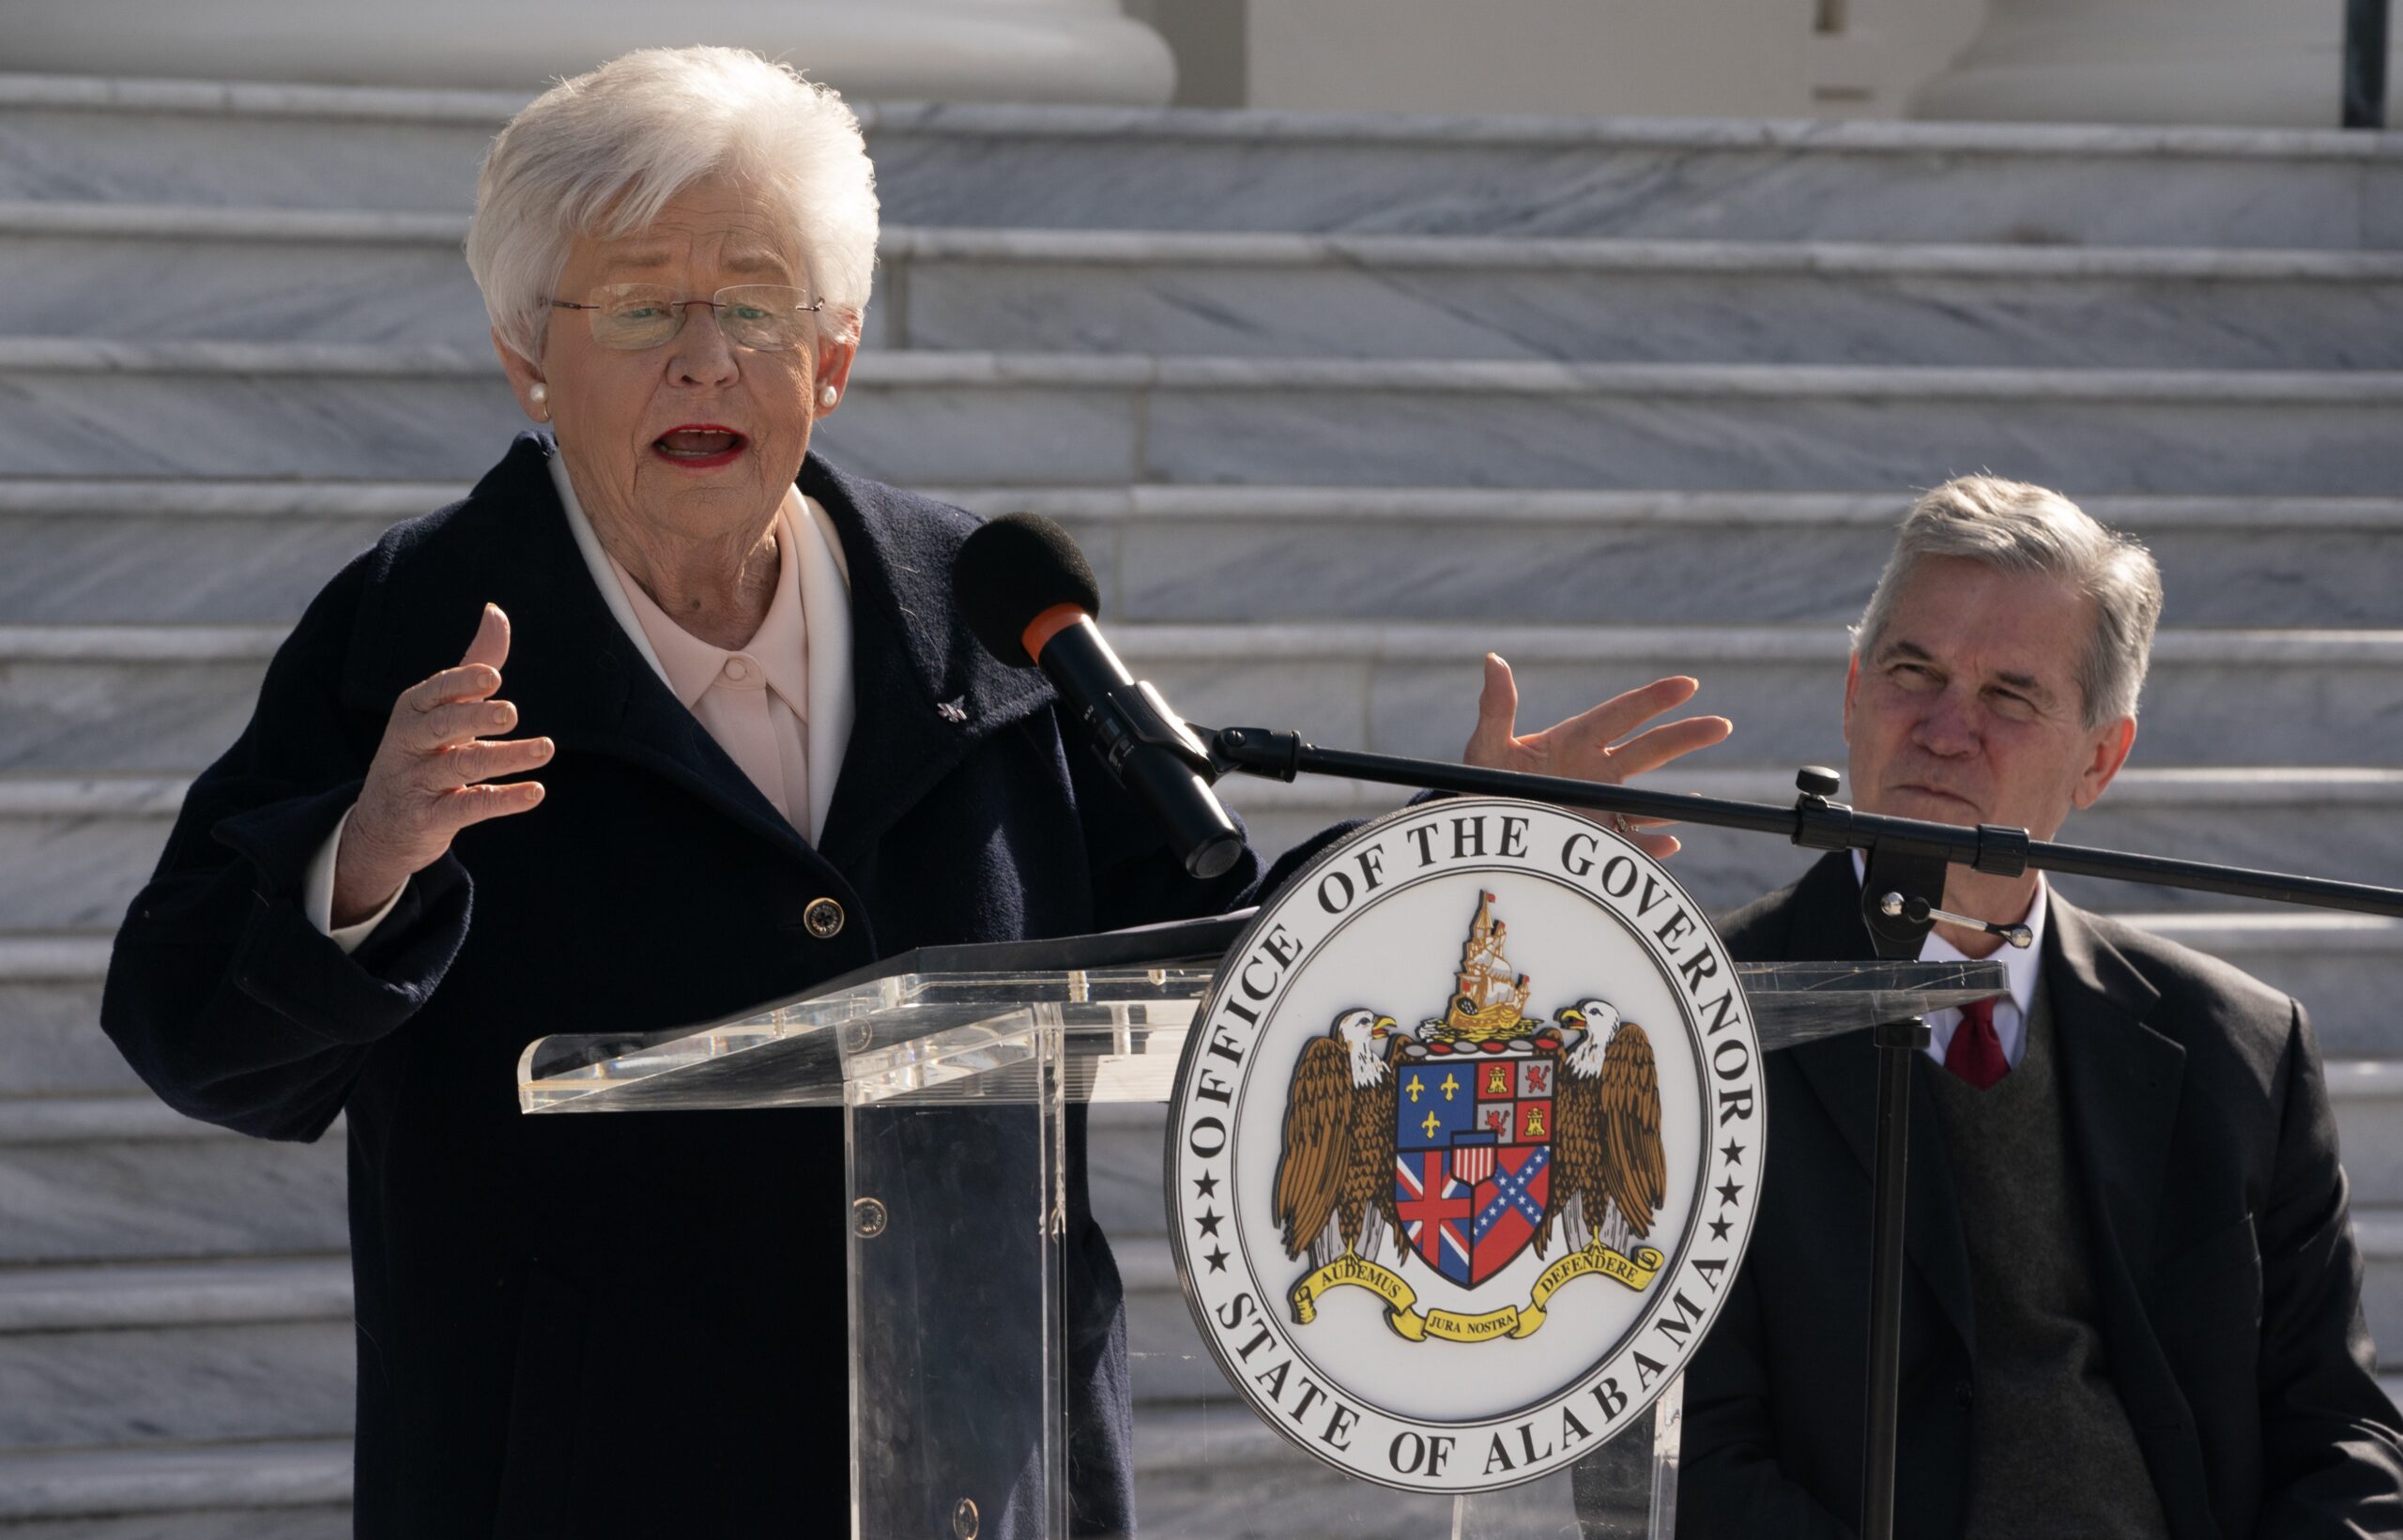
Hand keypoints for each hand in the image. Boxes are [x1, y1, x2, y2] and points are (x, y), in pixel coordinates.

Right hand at [332, 604, 549, 924]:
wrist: (381, 826)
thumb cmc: (423, 752)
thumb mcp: (441, 709)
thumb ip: (473, 665)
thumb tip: (495, 611)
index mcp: (414, 711)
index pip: (434, 691)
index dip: (461, 683)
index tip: (493, 676)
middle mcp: (410, 743)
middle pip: (441, 726)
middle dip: (474, 717)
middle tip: (511, 713)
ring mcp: (417, 783)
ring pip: (461, 766)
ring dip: (505, 757)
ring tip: (546, 748)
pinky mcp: (429, 819)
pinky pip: (468, 807)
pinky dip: (503, 800)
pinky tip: (535, 792)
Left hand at [1462, 654, 1730, 858]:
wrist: (1479, 828)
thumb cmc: (1482, 783)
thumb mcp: (1488, 746)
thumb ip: (1497, 708)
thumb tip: (1493, 660)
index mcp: (1577, 740)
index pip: (1623, 714)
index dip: (1655, 698)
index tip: (1688, 684)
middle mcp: (1597, 771)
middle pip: (1651, 750)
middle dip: (1686, 735)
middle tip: (1722, 725)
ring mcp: (1601, 805)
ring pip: (1648, 801)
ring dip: (1673, 804)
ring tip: (1699, 802)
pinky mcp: (1596, 839)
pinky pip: (1630, 843)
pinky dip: (1651, 844)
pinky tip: (1670, 844)